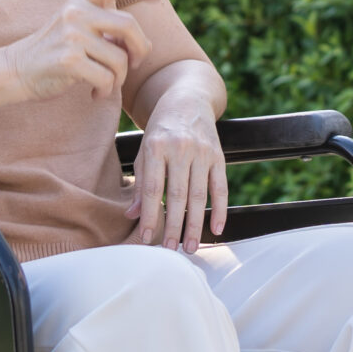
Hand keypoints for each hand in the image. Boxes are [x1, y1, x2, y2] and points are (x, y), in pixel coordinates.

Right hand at [6, 0, 159, 104]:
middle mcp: (75, 12)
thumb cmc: (55, 51)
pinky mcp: (68, 60)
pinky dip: (106, 90)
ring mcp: (71, 36)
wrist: (16, 70)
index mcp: (79, 0)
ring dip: (119, 78)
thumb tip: (144, 45)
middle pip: (128, 25)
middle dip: (140, 49)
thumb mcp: (77, 27)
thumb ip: (106, 27)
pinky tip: (95, 93)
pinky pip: (106, 78)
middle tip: (133, 64)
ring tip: (106, 83)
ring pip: (120, 59)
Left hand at [129, 92, 225, 251]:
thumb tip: (132, 216)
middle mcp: (180, 148)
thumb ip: (140, 182)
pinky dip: (220, 209)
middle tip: (170, 250)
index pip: (153, 188)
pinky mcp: (219, 155)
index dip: (150, 216)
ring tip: (190, 247)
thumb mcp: (144, 149)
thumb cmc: (160, 130)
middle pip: (177, 195)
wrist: (187, 101)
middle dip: (173, 226)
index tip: (146, 239)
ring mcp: (202, 152)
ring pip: (199, 195)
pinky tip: (217, 229)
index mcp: (156, 146)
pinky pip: (220, 187)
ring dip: (195, 224)